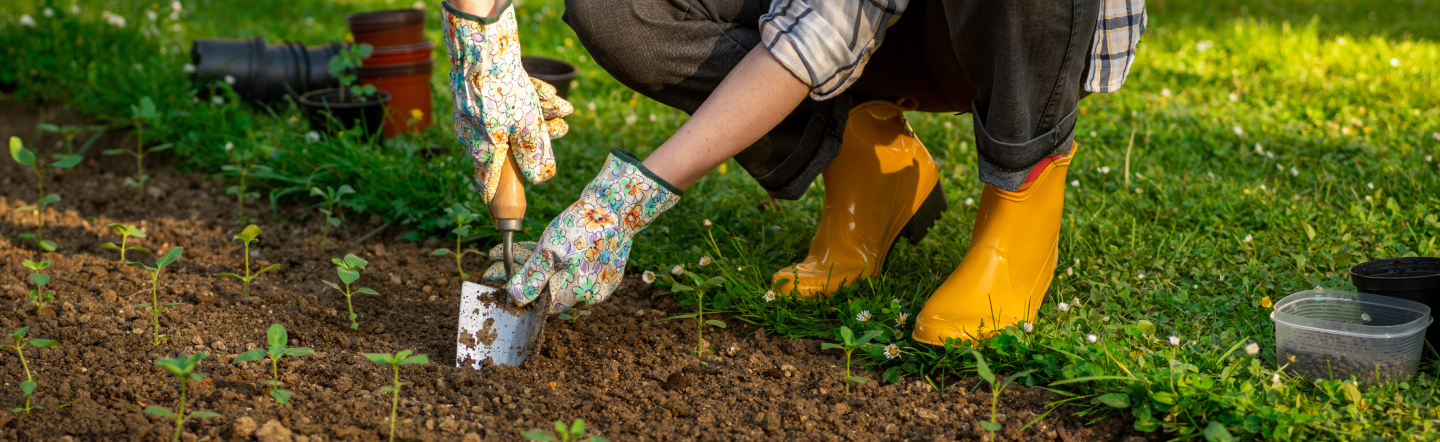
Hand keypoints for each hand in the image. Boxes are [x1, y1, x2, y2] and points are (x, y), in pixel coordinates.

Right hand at [441, 2, 572, 206]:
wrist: (482, 50)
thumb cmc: (502, 93)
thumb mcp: (526, 128)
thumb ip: (533, 156)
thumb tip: (539, 179)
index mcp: (482, 151)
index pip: (490, 184)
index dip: (500, 198)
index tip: (506, 212)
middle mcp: (474, 137)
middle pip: (511, 147)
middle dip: (540, 137)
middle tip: (562, 127)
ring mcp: (474, 116)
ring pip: (512, 123)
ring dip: (539, 116)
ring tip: (563, 110)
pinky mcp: (477, 97)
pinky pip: (506, 105)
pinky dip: (528, 101)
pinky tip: (551, 96)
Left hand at [506, 148, 682, 311]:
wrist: (619, 202)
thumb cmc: (585, 225)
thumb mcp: (550, 251)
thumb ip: (532, 278)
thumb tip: (514, 299)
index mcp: (578, 294)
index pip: (540, 303)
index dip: (515, 292)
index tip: (494, 278)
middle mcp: (590, 291)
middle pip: (546, 289)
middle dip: (517, 276)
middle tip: (493, 265)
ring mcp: (598, 277)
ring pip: (556, 275)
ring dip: (530, 266)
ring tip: (504, 252)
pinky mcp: (602, 263)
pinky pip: (569, 266)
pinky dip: (550, 260)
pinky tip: (531, 249)